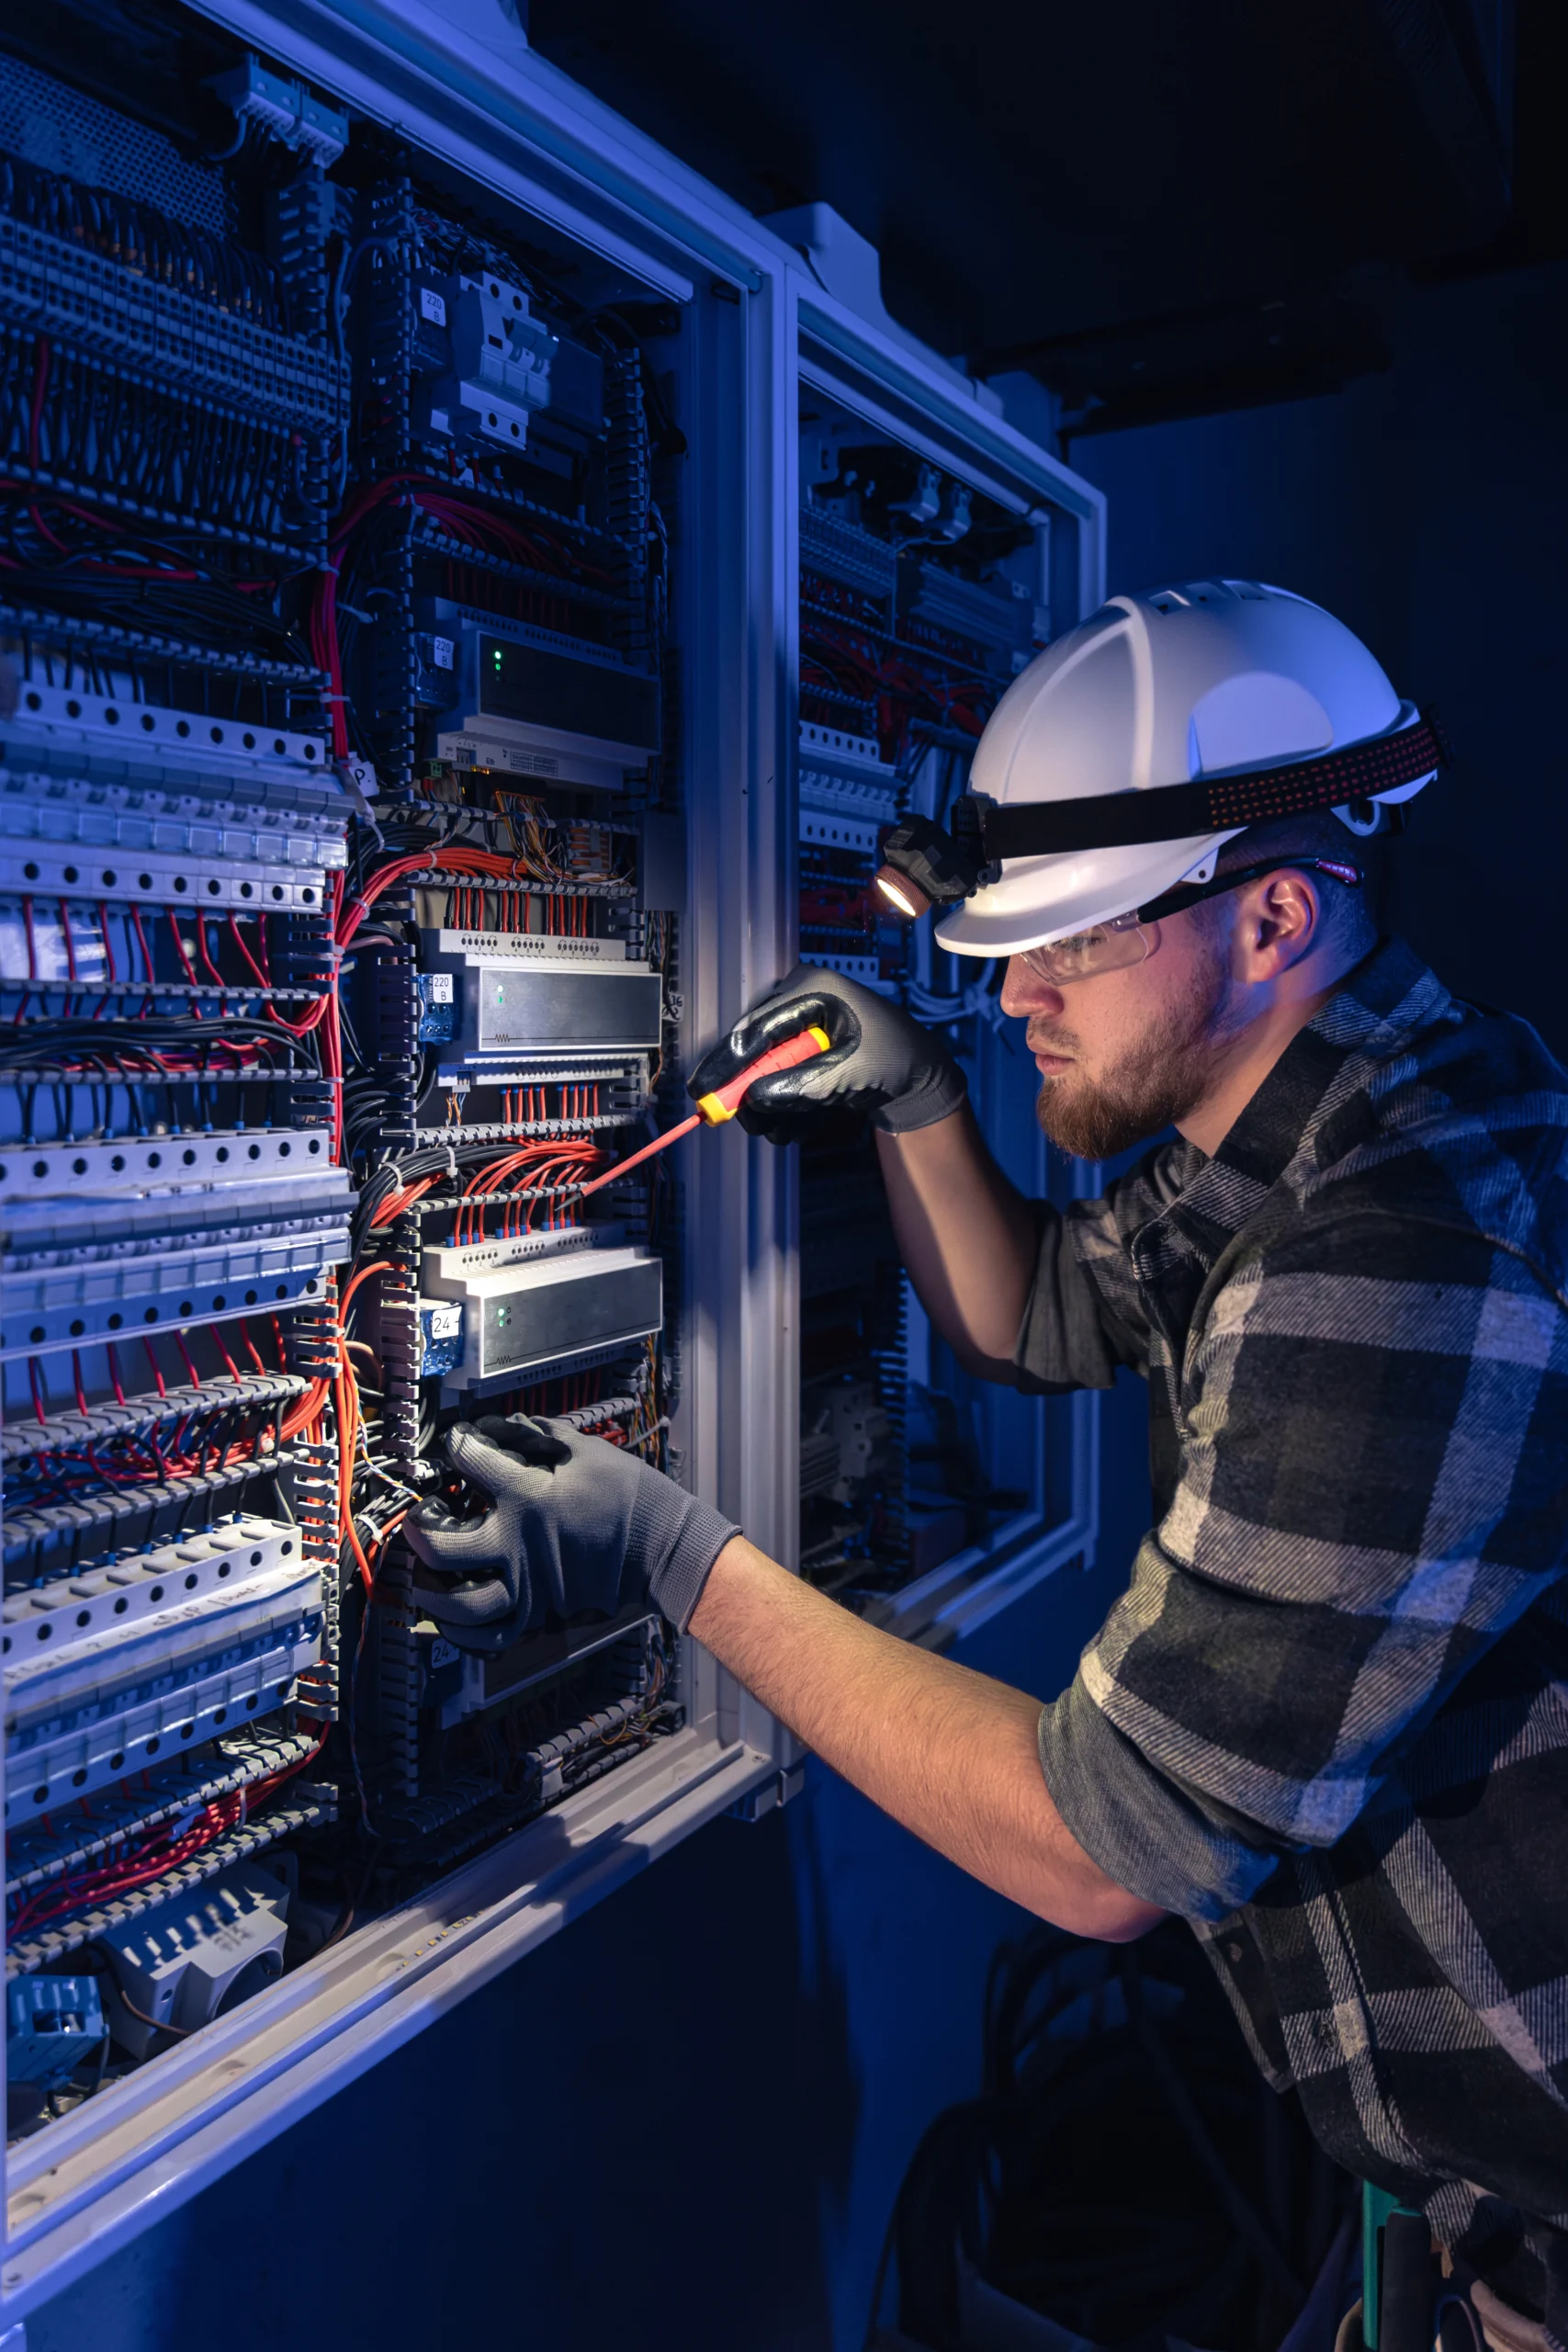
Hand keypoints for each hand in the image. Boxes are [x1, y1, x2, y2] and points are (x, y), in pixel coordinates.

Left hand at [404, 1415, 739, 1652]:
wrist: (663, 1547)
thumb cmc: (631, 1496)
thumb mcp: (587, 1451)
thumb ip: (541, 1435)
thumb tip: (509, 1425)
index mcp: (527, 1496)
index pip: (468, 1461)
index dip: (456, 1444)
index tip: (457, 1442)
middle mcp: (517, 1544)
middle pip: (441, 1546)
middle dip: (418, 1530)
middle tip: (418, 1519)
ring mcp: (527, 1584)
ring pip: (459, 1603)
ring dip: (431, 1591)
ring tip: (421, 1578)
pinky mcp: (540, 1611)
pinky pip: (490, 1636)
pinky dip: (464, 1634)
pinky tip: (451, 1620)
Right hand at [686, 962, 965, 1143]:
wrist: (920, 1074)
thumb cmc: (894, 1060)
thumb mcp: (849, 1073)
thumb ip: (801, 1085)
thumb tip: (755, 1099)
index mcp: (812, 990)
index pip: (757, 1027)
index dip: (727, 1062)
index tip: (703, 1091)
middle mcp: (800, 1002)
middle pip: (753, 1048)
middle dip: (748, 1090)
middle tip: (741, 1123)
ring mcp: (800, 1026)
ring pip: (763, 1069)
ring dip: (770, 1107)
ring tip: (784, 1132)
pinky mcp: (802, 1050)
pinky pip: (779, 1078)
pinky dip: (785, 1105)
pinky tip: (798, 1126)